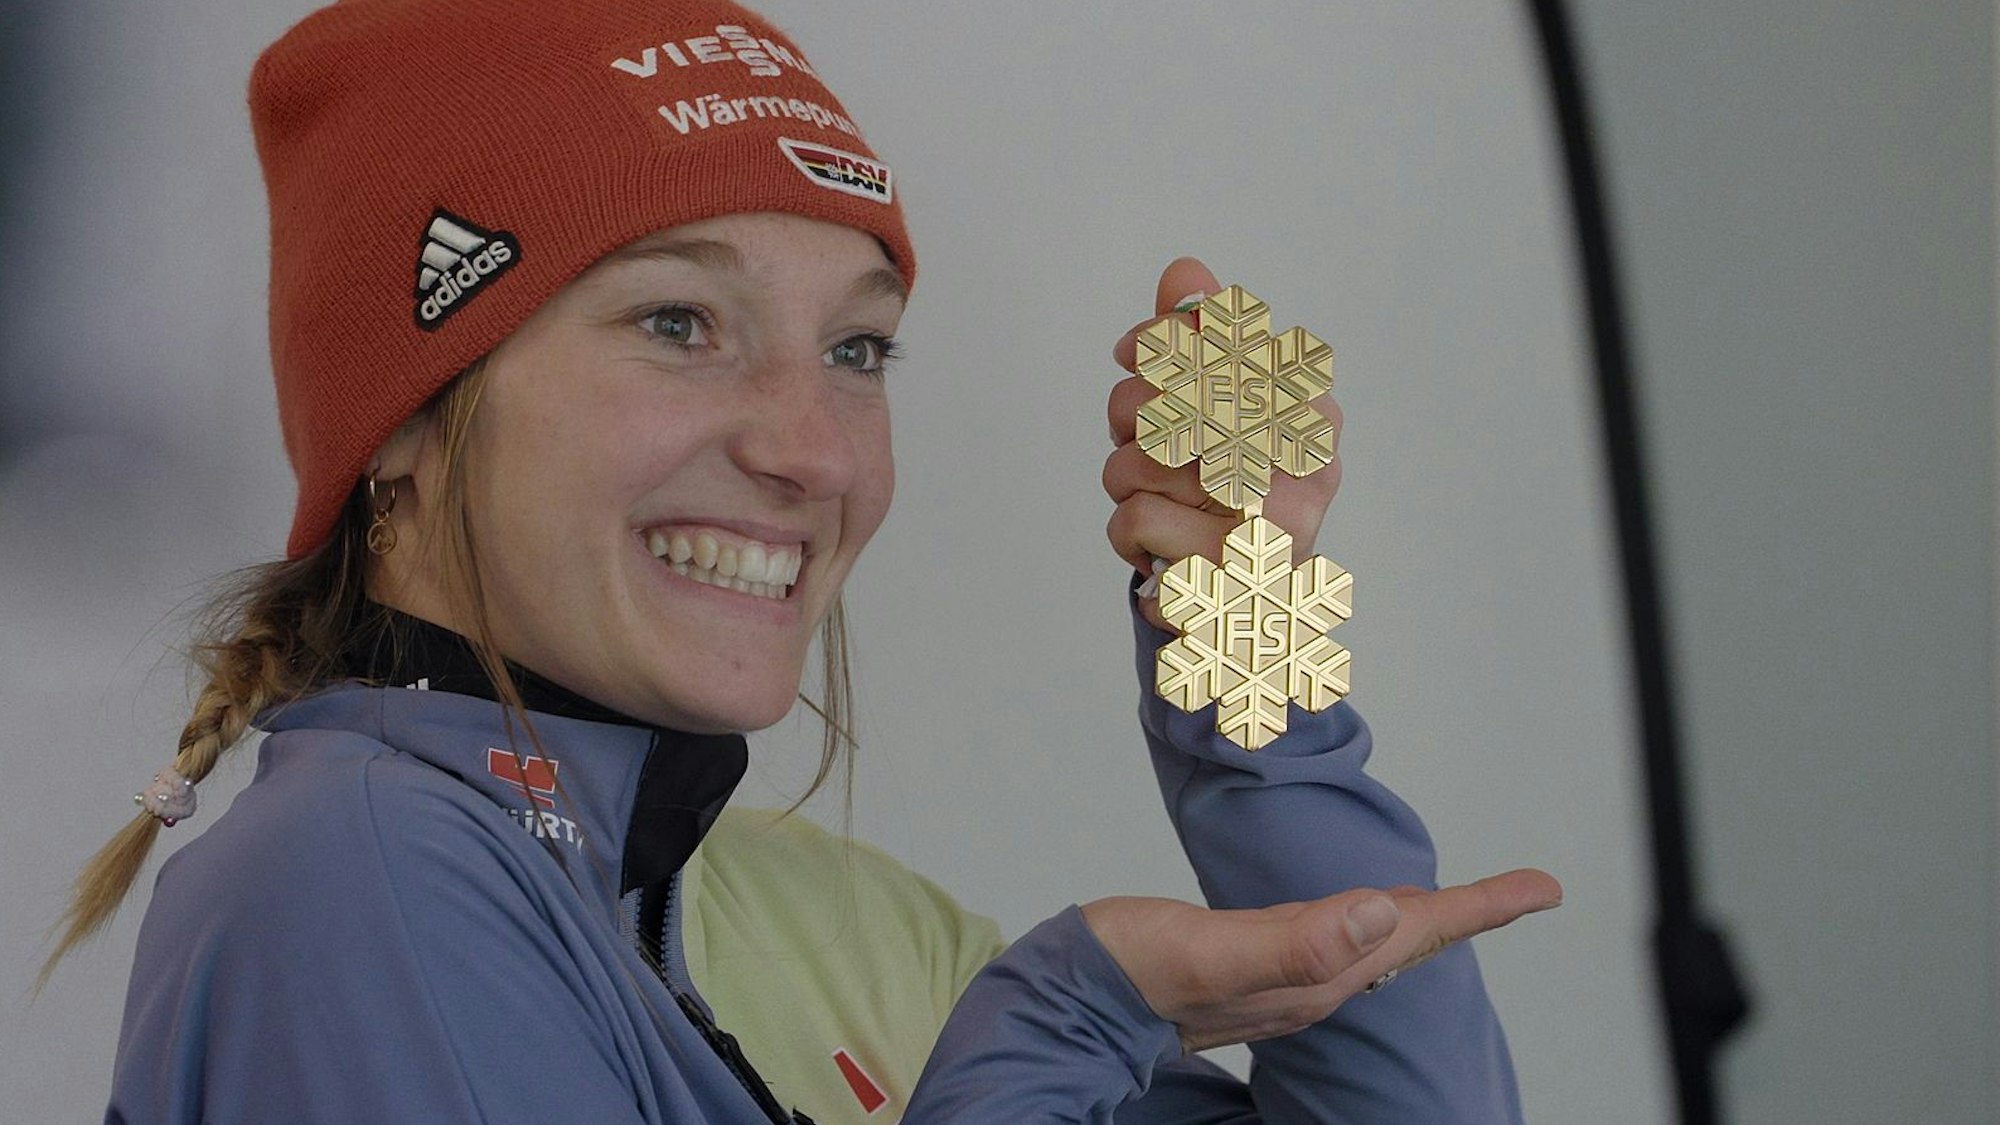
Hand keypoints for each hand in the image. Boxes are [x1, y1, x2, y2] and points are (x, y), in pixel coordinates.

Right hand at [1081, 869, 1561, 1052]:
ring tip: (1462, 900)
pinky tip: (1365, 915)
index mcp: (1310, 973)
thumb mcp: (1208, 952)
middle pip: (1408, 941)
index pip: (1413, 933)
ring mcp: (1279, 981)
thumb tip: (1384, 910)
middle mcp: (1306, 982)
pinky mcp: (1253, 971)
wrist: (1067, 1001)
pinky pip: (1334, 946)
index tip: (1542, 889)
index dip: (1480, 907)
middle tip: (1524, 891)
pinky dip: (1366, 921)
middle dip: (1468, 913)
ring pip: (1374, 946)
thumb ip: (1295, 941)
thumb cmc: (1126, 971)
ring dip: (1422, 919)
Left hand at [1105, 257, 1344, 629]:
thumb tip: (1185, 273)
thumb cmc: (1226, 499)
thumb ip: (1201, 340)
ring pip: (1137, 460)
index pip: (1222, 337)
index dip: (1157, 345)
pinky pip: (1134, 519)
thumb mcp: (1214, 413)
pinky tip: (1164, 550)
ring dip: (1126, 485)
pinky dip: (1130, 536)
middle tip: (1150, 447)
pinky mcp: (1225, 575)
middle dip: (1132, 419)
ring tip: (1162, 505)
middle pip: (1165, 395)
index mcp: (1311, 413)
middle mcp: (1305, 465)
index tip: (1133, 358)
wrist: (1246, 609)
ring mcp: (1272, 526)